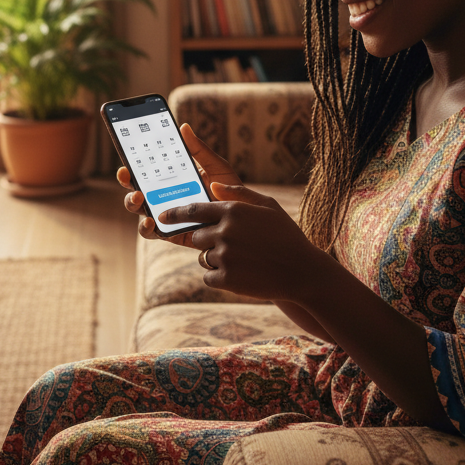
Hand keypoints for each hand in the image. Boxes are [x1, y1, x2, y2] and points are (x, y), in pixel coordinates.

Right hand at [116, 123, 240, 246]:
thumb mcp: (216, 166)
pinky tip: (151, 221)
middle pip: (137, 189)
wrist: (244, 217)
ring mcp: (167, 216)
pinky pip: (154, 232)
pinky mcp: (172, 233)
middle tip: (127, 176)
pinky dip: (148, 228)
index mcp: (172, 178)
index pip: (146, 171)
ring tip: (138, 198)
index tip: (125, 162)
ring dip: (132, 204)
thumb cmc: (229, 189)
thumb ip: (199, 150)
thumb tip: (184, 127)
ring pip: (140, 212)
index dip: (131, 165)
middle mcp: (164, 197)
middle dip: (127, 183)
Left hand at [159, 183, 329, 302]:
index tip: (162, 216)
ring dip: (217, 259)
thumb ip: (238, 193)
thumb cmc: (286, 235)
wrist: (302, 271)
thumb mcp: (268, 205)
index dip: (175, 213)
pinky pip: (209, 276)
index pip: (193, 210)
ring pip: (204, 256)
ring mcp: (224, 256)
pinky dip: (221, 276)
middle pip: (197, 235)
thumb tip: (212, 185)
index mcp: (233, 211)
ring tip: (245, 260)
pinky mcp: (225, 279)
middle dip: (207, 240)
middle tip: (230, 245)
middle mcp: (225, 231)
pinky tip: (243, 274)